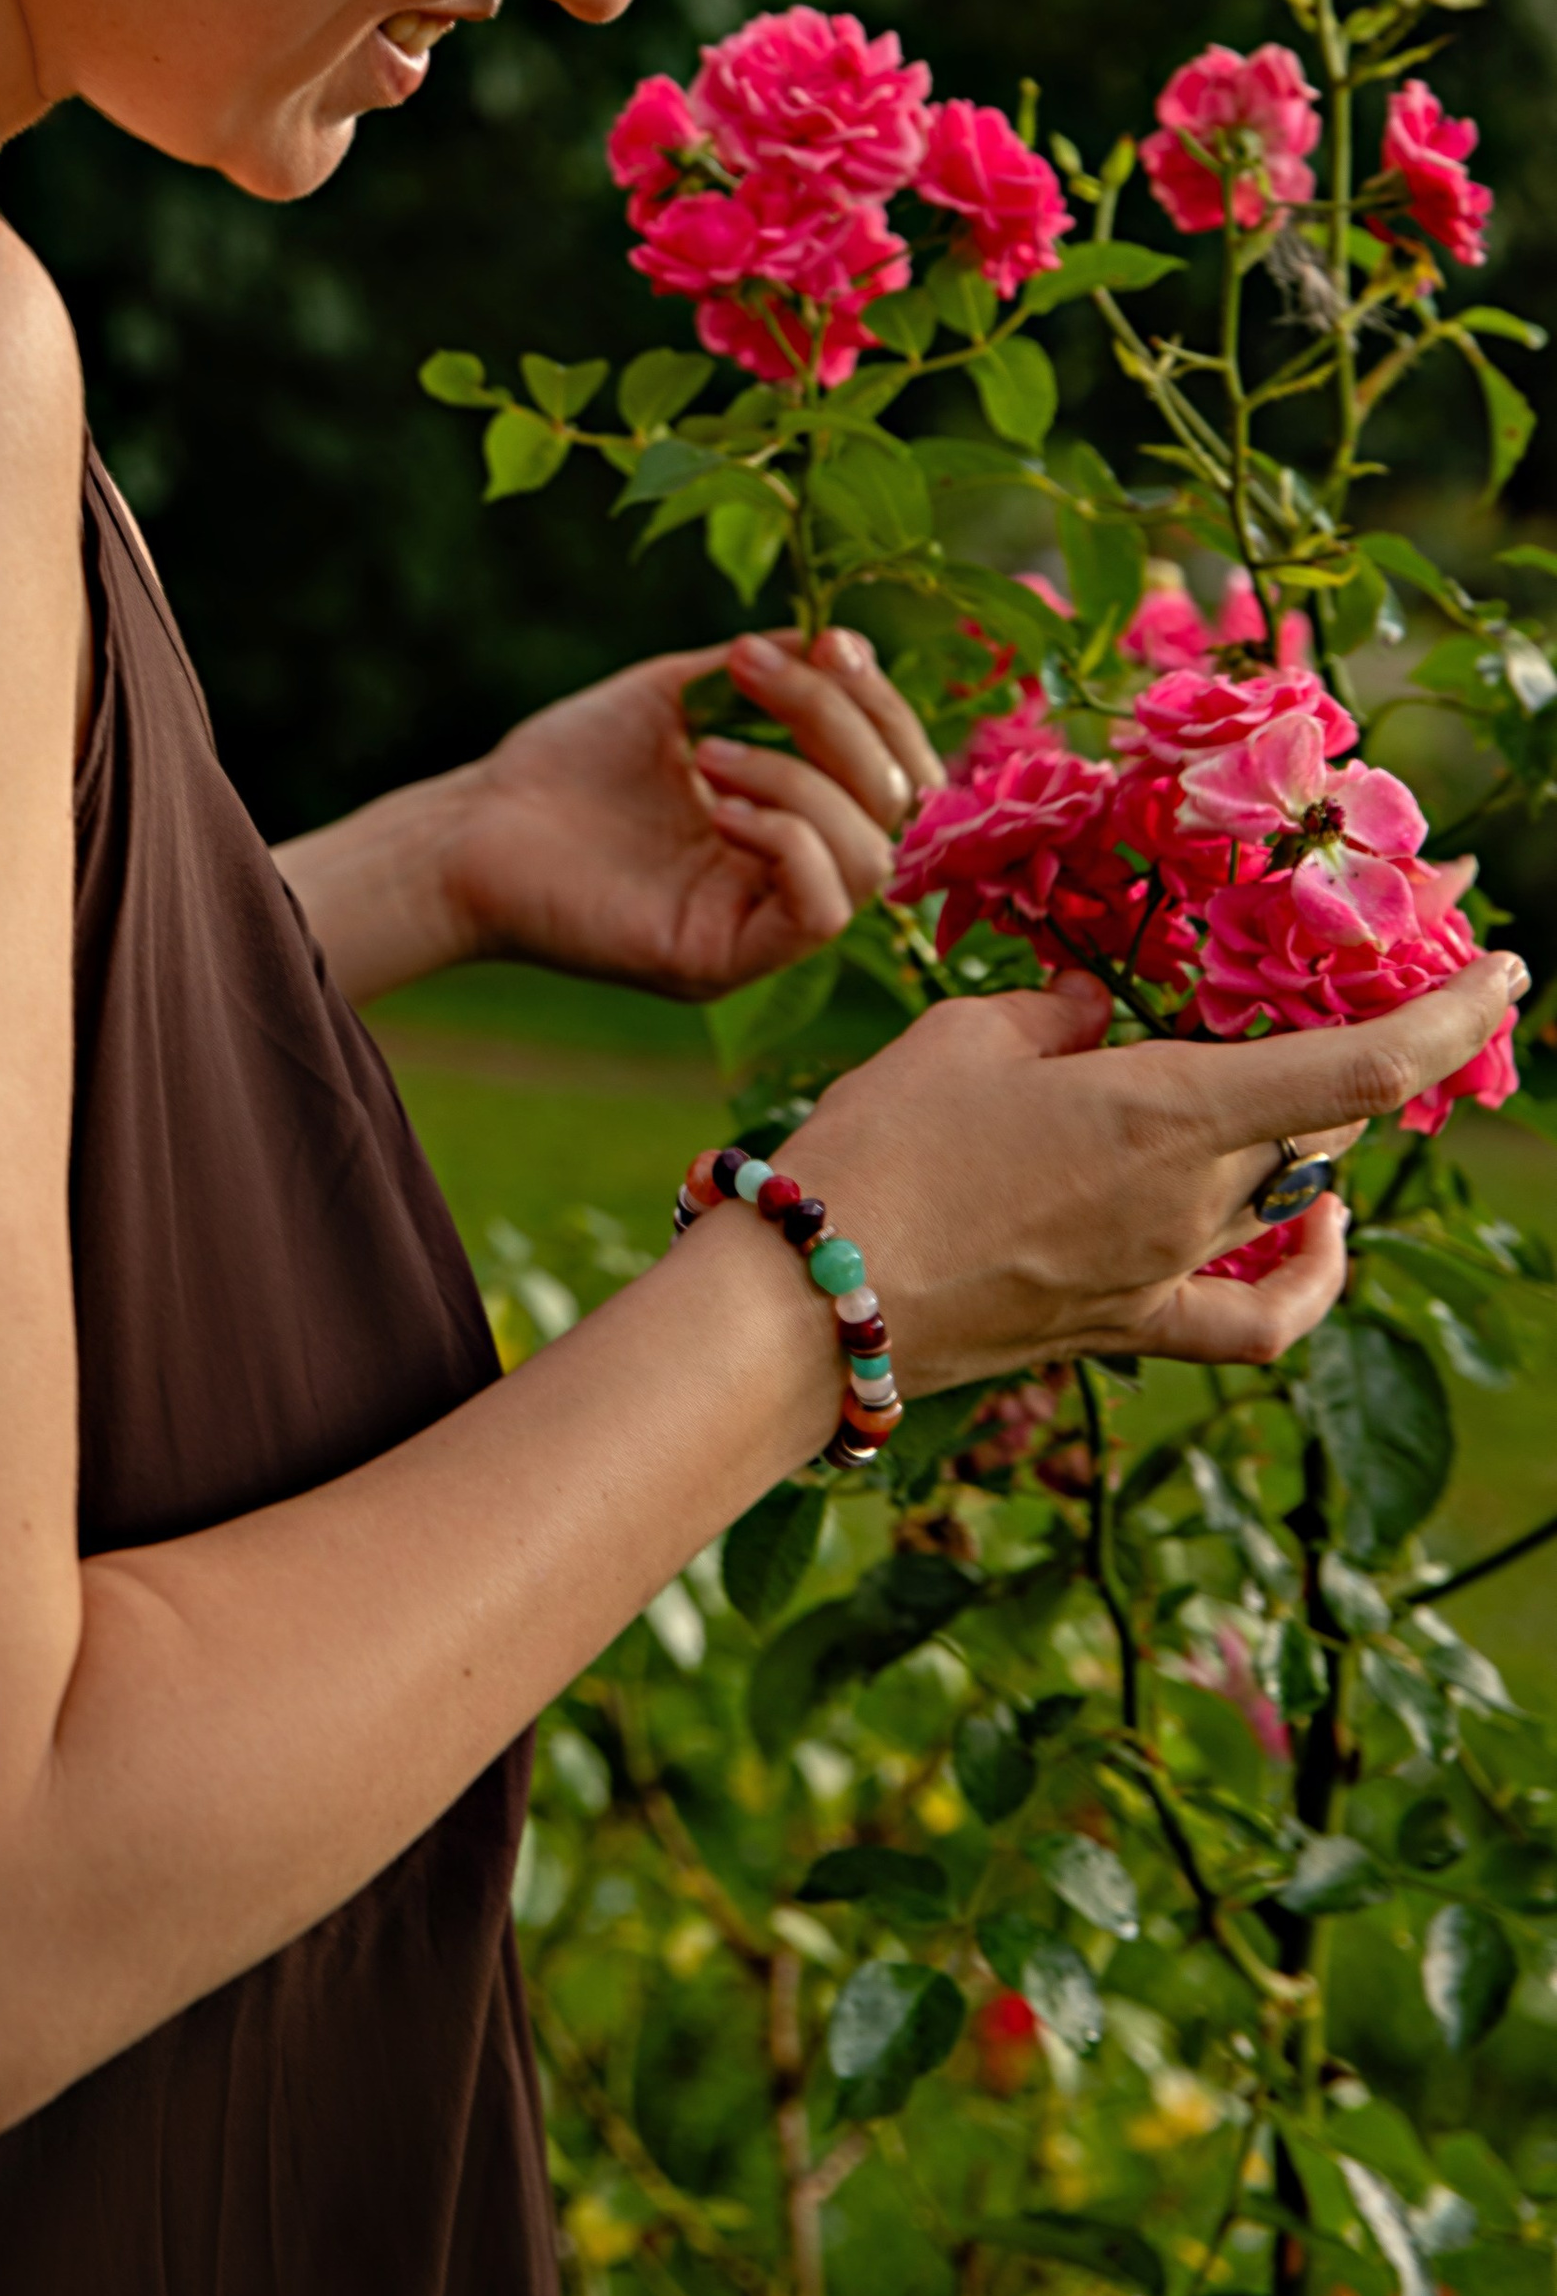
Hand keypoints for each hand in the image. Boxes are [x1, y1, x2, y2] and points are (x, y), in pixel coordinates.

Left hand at [440, 628, 943, 998]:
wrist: (475, 826)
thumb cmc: (569, 765)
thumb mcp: (678, 695)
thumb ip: (765, 674)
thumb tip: (842, 641)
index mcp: (796, 812)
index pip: (895, 767)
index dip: (881, 703)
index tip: (832, 642)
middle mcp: (792, 873)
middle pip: (895, 807)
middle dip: (842, 723)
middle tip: (754, 670)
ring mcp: (761, 922)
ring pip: (868, 859)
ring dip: (802, 781)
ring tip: (711, 751)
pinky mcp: (725, 959)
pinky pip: (819, 914)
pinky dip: (788, 840)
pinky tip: (717, 805)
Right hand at [770, 953, 1530, 1394]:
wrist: (808, 1305)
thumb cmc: (881, 1150)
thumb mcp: (965, 1038)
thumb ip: (1051, 1012)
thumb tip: (1090, 1007)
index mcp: (1171, 1111)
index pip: (1363, 1066)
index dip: (1453, 1017)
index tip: (1508, 971)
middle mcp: (1195, 1200)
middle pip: (1330, 1120)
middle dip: (1374, 1045)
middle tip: (1376, 980)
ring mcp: (1167, 1272)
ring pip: (1294, 1195)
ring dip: (1314, 1132)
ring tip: (1301, 1078)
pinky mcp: (1128, 1325)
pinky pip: (1253, 1313)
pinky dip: (1304, 1273)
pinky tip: (1310, 1235)